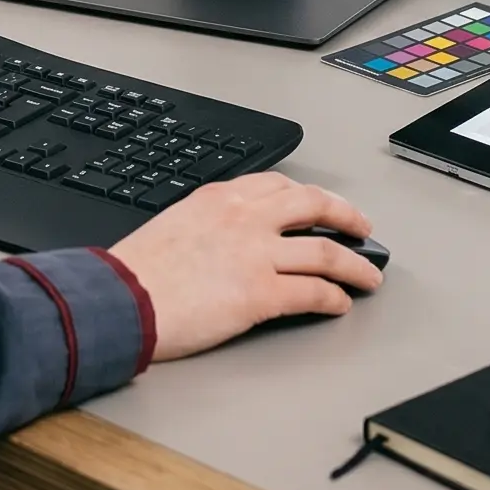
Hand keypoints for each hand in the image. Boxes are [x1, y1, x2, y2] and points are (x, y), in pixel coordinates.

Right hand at [107, 172, 383, 360]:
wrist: (120, 298)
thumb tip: (226, 239)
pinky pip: (313, 292)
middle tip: (363, 228)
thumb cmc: (135, 271)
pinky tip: (340, 303)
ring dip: (355, 265)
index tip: (322, 204)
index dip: (310, 195)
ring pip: (326, 252)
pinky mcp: (261, 293)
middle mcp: (245, 218)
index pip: (279, 186)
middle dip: (347, 216)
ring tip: (368, 276)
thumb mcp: (174, 224)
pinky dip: (335, 298)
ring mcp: (257, 254)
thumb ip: (208, 223)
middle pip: (314, 205)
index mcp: (221, 198)